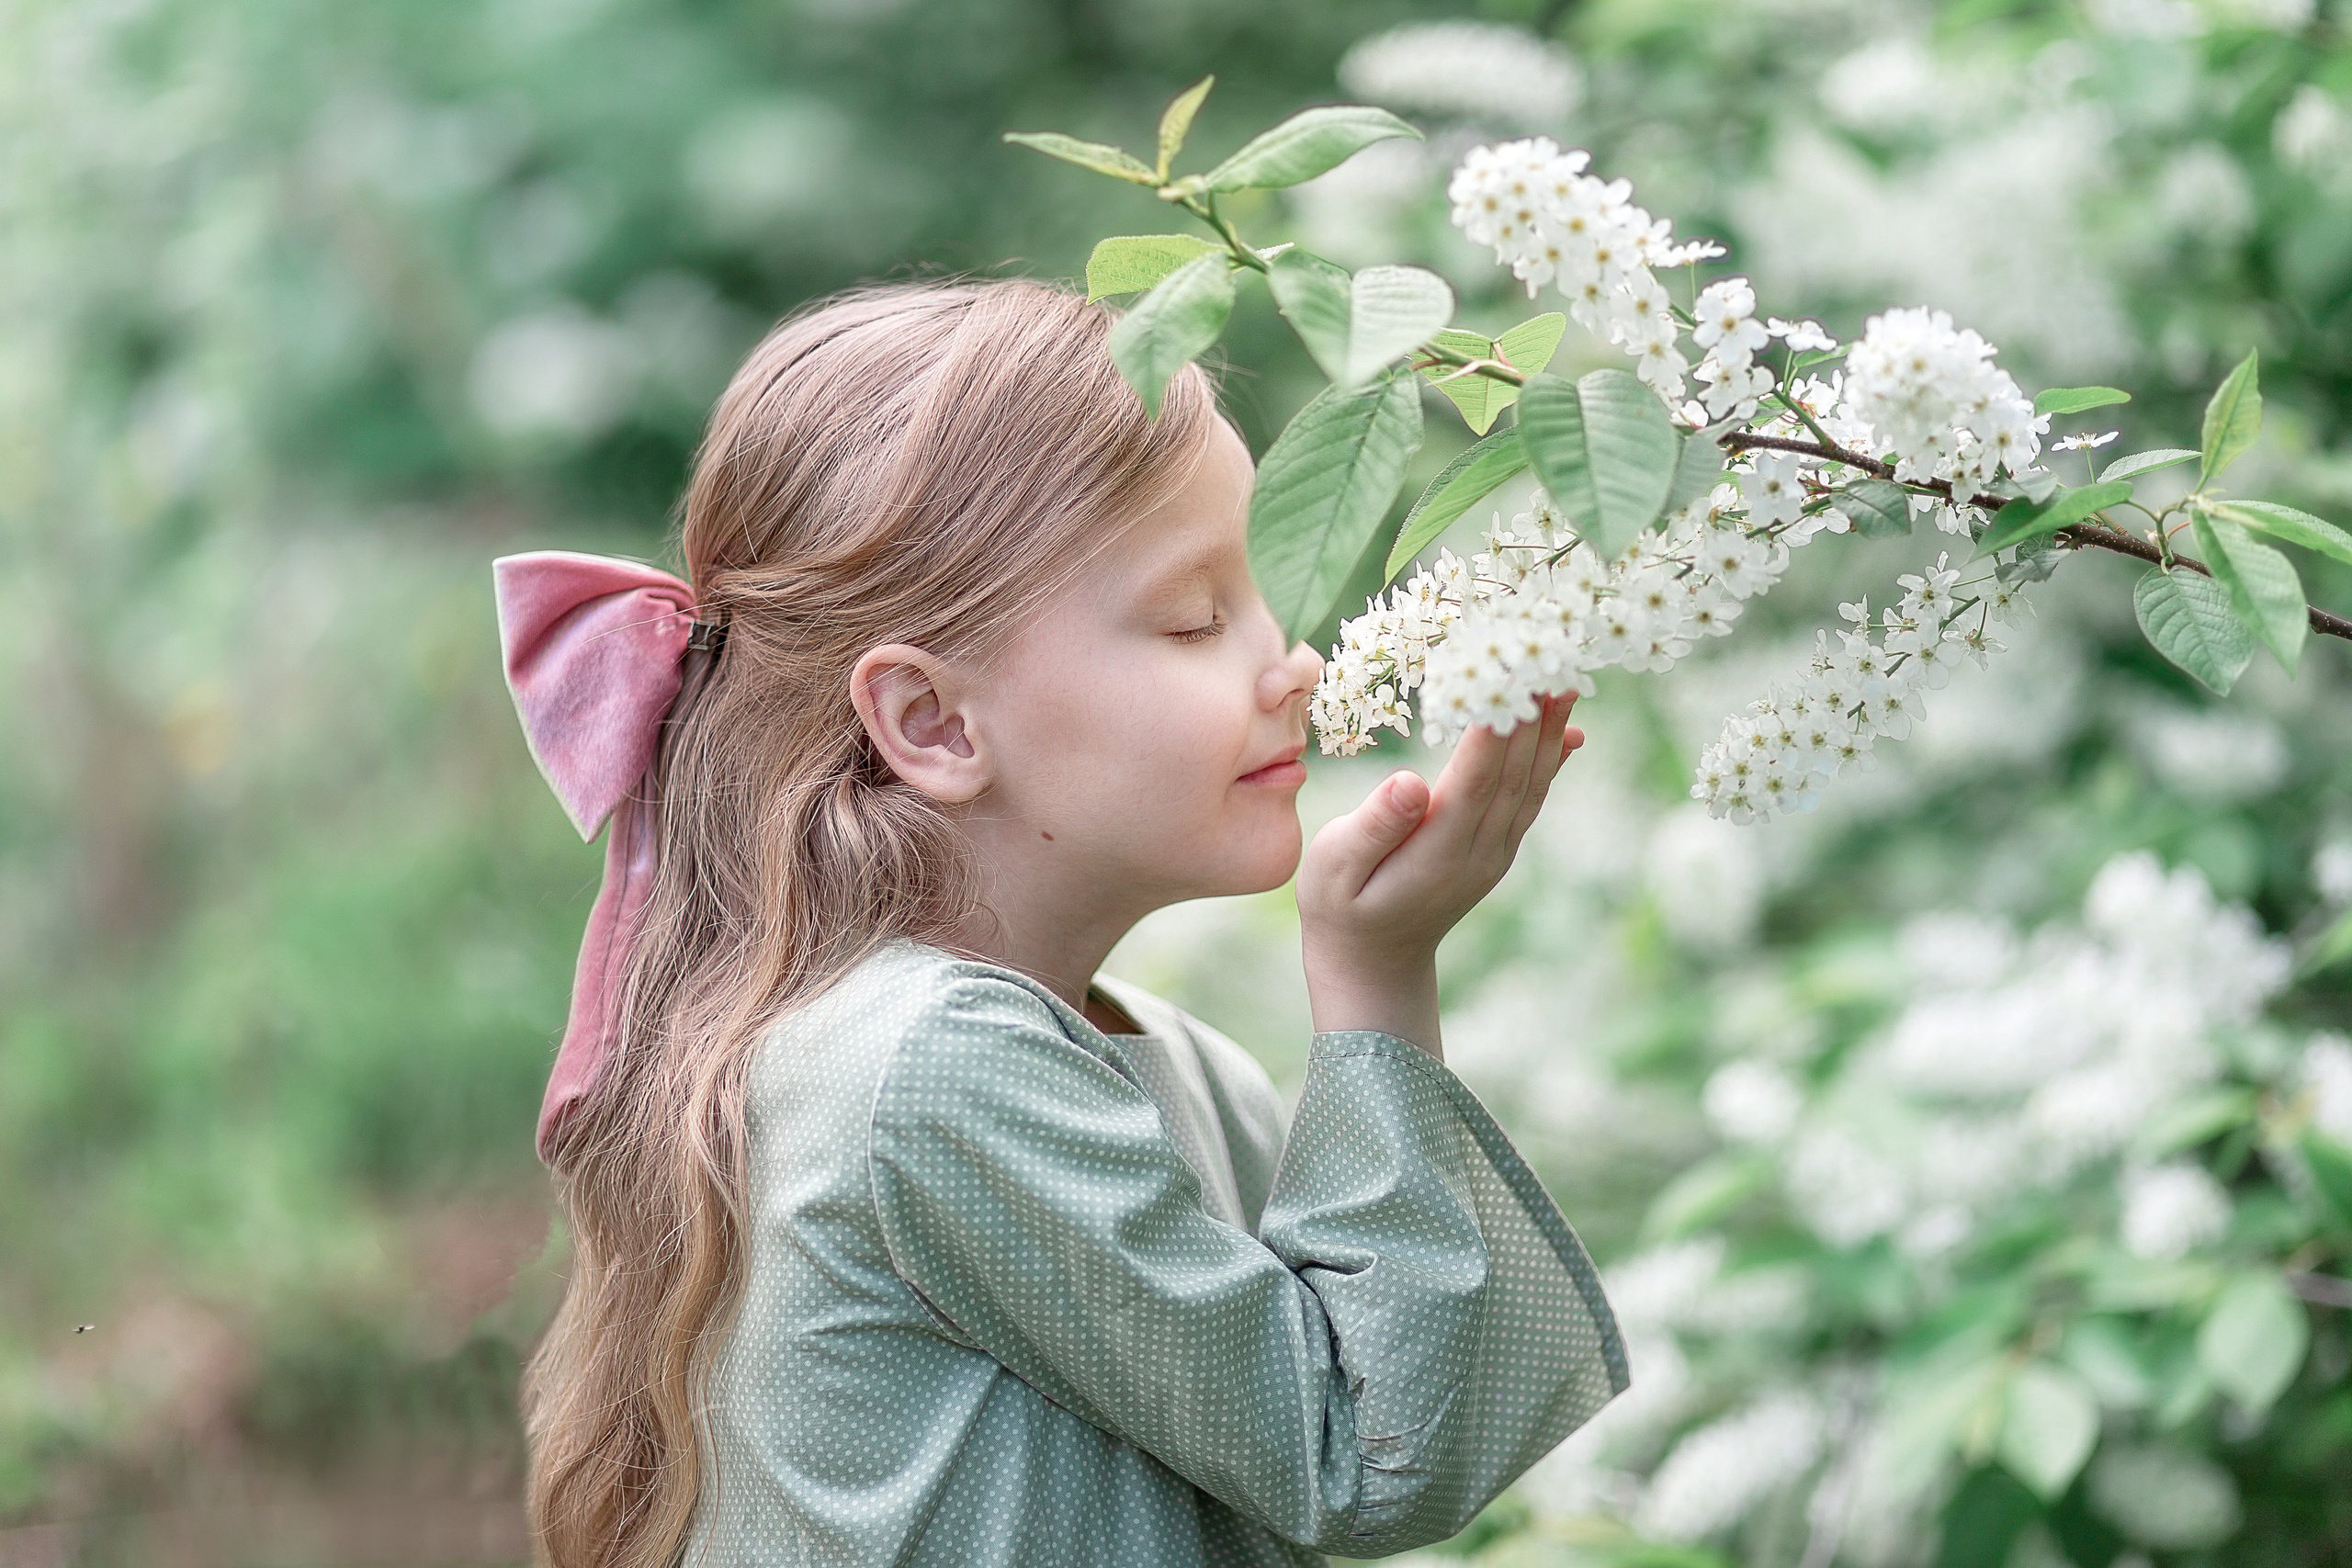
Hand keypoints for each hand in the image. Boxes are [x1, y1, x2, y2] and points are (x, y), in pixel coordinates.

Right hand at [1295, 694, 1584, 1057]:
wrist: (1373, 963)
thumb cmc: (1340, 908)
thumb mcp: (1334, 870)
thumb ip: (1373, 828)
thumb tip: (1412, 782)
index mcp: (1439, 851)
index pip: (1476, 779)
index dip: (1495, 730)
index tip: (1508, 677)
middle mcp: (1479, 852)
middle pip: (1514, 775)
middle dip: (1533, 716)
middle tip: (1550, 658)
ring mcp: (1494, 854)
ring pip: (1530, 785)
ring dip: (1550, 732)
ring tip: (1566, 679)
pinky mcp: (1496, 851)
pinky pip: (1529, 800)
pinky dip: (1551, 761)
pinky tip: (1567, 730)